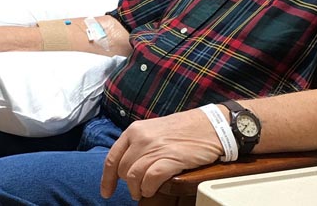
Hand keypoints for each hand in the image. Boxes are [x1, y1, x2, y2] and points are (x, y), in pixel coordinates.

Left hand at [100, 109, 223, 200]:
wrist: (210, 125)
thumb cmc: (185, 129)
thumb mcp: (154, 129)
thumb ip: (139, 143)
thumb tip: (128, 164)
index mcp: (135, 130)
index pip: (112, 157)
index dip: (107, 178)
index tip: (106, 191)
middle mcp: (141, 138)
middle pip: (123, 170)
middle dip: (128, 184)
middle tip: (137, 189)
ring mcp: (154, 148)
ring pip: (133, 177)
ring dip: (138, 189)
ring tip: (145, 191)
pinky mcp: (169, 159)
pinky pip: (150, 180)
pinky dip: (149, 188)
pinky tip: (153, 189)